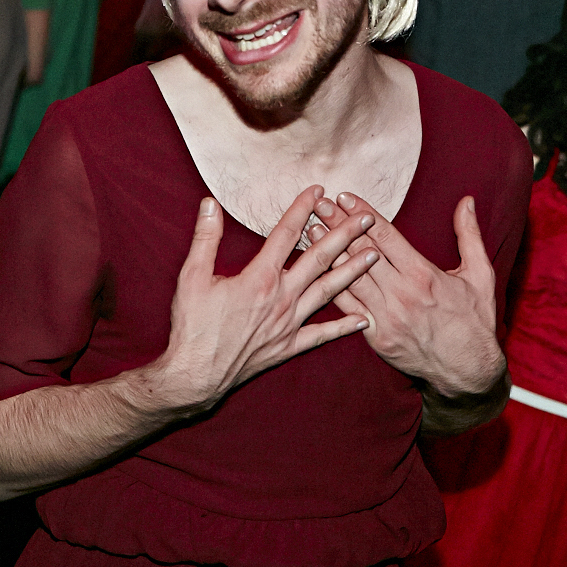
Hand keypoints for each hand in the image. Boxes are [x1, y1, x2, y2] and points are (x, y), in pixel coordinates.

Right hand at [145, 186, 378, 413]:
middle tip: (366, 218)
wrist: (195, 376)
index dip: (303, 208)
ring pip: (328, 292)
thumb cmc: (192, 326)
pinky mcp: (288, 346)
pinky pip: (322, 335)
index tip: (318, 190)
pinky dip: (344, 327)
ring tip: (374, 255)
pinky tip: (364, 318)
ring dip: (353, 271)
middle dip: (344, 235)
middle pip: (319, 259)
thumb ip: (205, 238)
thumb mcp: (192, 277)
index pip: (286, 234)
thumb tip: (210, 204)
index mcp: (260, 277)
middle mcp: (281, 297)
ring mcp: (288, 323)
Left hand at [307, 192, 503, 396]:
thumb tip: (466, 201)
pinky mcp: (376, 337)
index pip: (386, 236)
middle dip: (339, 225)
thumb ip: (469, 236)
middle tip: (319, 205)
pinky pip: (349, 308)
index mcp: (423, 275)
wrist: (468, 372)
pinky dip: (331, 286)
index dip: (363, 214)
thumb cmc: (475, 321)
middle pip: (362, 252)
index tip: (345, 197)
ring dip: (328, 252)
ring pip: (350, 278)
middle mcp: (402, 294)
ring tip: (310, 230)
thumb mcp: (480, 275)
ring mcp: (387, 317)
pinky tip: (316, 270)